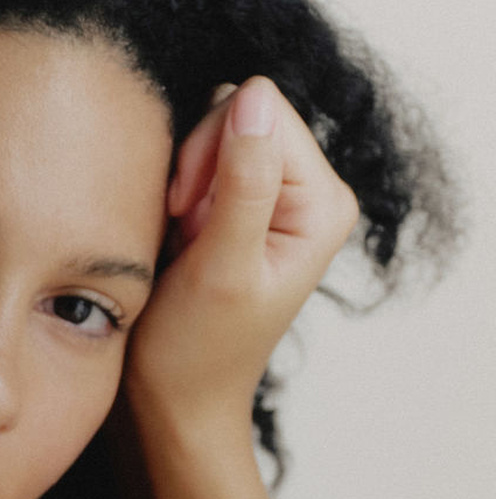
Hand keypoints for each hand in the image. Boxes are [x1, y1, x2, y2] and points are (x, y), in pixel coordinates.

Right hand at [124, 75, 359, 435]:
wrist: (174, 402)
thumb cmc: (196, 352)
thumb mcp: (221, 266)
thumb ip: (245, 181)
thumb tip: (253, 96)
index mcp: (323, 203)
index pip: (264, 111)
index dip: (212, 150)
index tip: (190, 214)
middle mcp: (308, 193)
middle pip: (241, 112)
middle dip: (197, 162)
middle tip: (182, 225)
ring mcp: (273, 197)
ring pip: (215, 131)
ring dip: (183, 176)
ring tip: (180, 234)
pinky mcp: (238, 206)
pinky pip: (200, 159)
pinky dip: (177, 188)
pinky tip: (176, 234)